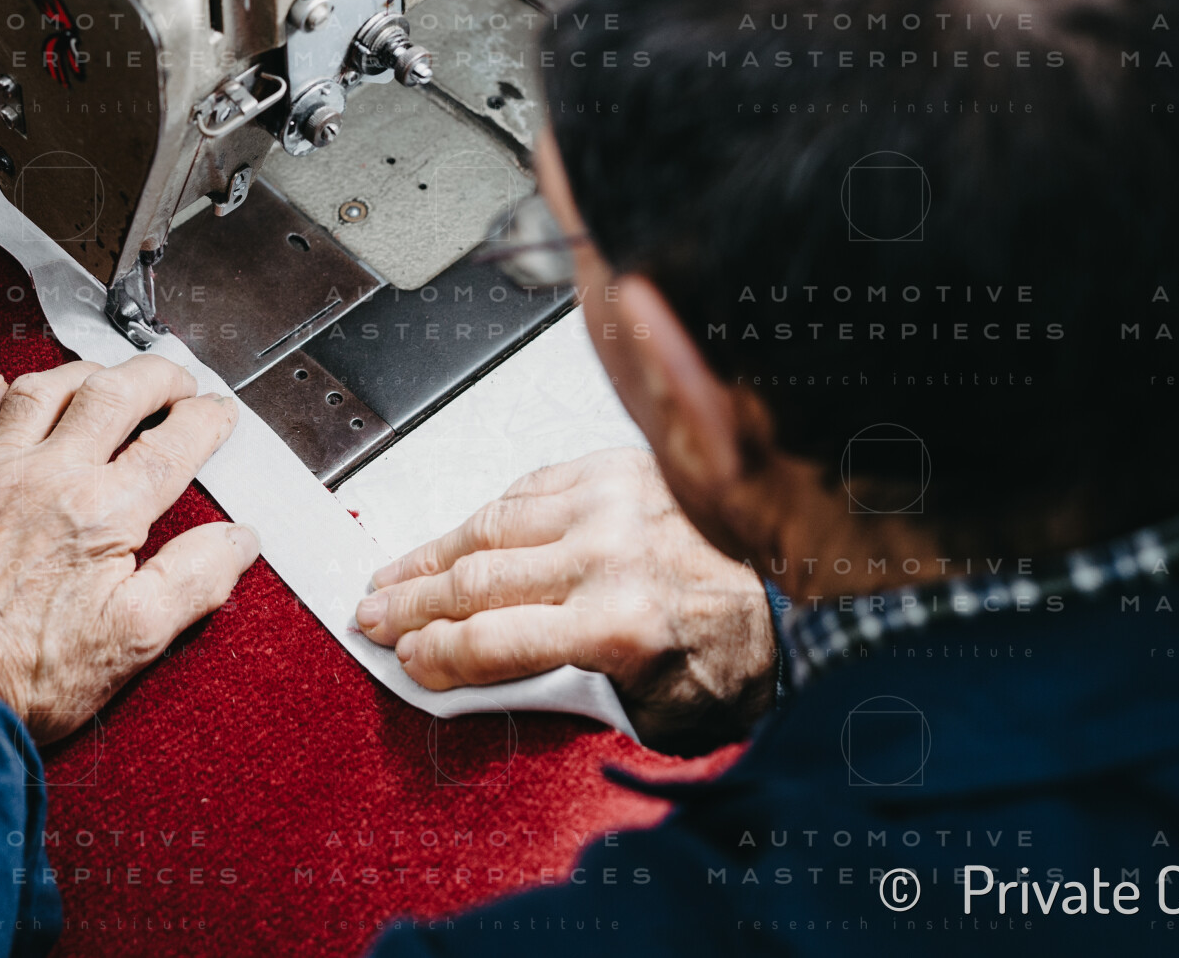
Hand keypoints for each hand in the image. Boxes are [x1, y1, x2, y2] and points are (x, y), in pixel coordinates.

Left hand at [0, 357, 257, 743]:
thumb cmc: (24, 677)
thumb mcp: (132, 642)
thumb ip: (192, 581)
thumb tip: (237, 540)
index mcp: (100, 513)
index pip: (170, 445)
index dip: (205, 420)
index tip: (219, 412)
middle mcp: (43, 478)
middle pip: (110, 395)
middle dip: (153, 376)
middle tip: (174, 380)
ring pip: (37, 393)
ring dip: (78, 374)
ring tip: (101, 378)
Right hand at [353, 447, 774, 751]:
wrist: (808, 578)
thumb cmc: (742, 648)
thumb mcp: (662, 709)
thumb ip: (578, 695)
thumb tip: (495, 682)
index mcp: (617, 625)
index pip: (491, 642)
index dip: (434, 655)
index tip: (404, 660)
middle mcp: (603, 557)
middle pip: (474, 581)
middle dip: (412, 603)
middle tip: (370, 615)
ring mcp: (605, 504)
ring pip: (489, 526)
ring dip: (433, 554)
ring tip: (392, 574)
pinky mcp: (612, 469)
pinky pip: (526, 489)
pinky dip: (487, 514)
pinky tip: (460, 535)